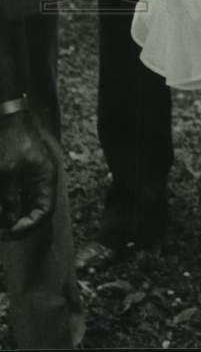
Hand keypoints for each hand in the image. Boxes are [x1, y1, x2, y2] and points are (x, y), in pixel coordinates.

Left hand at [0, 112, 57, 237]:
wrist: (10, 118)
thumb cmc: (12, 141)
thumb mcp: (8, 171)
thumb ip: (9, 197)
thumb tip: (10, 221)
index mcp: (45, 179)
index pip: (44, 211)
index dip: (28, 226)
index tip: (9, 232)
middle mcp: (41, 182)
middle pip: (35, 212)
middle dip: (18, 224)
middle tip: (1, 232)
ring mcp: (31, 179)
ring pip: (24, 206)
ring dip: (11, 216)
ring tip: (0, 223)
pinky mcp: (20, 176)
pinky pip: (17, 197)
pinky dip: (8, 205)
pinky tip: (1, 208)